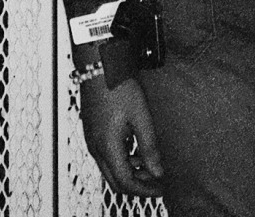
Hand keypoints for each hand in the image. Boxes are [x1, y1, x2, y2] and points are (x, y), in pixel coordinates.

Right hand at [80, 76, 163, 196]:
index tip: (162, 187)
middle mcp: (96, 147)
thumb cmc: (118, 85)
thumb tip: (158, 171)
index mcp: (107, 146)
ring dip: (130, 172)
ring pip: (110, 169)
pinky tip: (136, 148)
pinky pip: (106, 156)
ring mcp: (92, 139)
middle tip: (158, 180)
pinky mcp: (92, 131)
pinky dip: (122, 159)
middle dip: (138, 185)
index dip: (146, 190)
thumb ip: (149, 146)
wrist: (98, 64)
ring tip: (150, 163)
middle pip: (115, 181)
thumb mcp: (140, 116)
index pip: (126, 183)